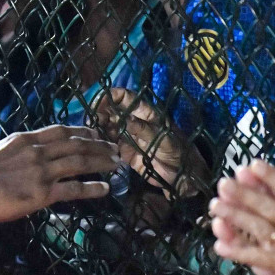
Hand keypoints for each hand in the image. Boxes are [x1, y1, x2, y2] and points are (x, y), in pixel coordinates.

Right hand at [0, 125, 118, 222]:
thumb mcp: (3, 150)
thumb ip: (23, 149)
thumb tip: (35, 150)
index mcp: (27, 139)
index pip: (62, 131)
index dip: (83, 131)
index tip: (96, 133)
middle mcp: (38, 152)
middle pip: (76, 144)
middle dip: (99, 146)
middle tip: (115, 149)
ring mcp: (42, 172)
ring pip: (80, 162)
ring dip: (101, 162)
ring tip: (116, 164)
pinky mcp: (43, 193)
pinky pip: (74, 188)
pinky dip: (92, 187)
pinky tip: (105, 189)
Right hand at [90, 88, 208, 197]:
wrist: (183, 178)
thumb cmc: (179, 153)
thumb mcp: (164, 139)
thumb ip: (144, 129)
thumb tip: (125, 119)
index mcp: (145, 114)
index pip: (125, 98)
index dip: (110, 96)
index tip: (97, 101)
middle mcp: (133, 122)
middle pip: (111, 111)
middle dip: (100, 112)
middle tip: (91, 120)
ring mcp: (127, 137)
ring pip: (107, 126)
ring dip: (98, 127)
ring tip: (91, 133)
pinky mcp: (124, 152)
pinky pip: (108, 144)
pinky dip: (100, 143)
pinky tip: (95, 144)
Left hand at [209, 162, 274, 274]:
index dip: (270, 177)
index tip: (252, 165)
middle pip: (267, 207)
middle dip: (243, 194)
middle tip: (223, 182)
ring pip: (257, 228)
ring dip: (234, 217)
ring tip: (214, 205)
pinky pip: (257, 258)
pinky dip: (237, 251)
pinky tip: (218, 245)